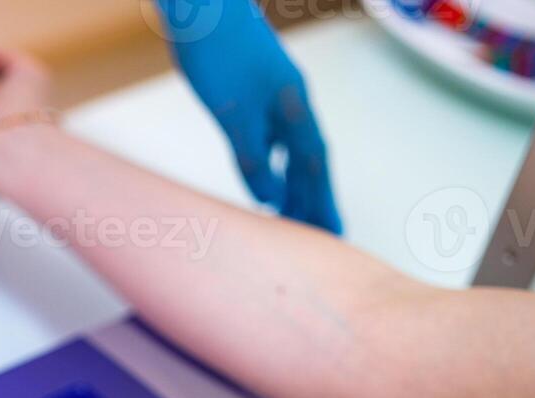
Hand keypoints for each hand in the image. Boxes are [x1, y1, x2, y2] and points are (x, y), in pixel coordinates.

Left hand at [155, 0, 340, 232]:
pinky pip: (272, 139)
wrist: (200, 2)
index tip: (334, 234)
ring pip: (290, 150)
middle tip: (323, 237)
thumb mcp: (231, 111)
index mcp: (292, 107)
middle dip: (315, 200)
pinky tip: (266, 176)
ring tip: (293, 217)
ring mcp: (272, 95)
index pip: (314, 165)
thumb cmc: (215, 51)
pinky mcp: (251, 90)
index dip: (323, 201)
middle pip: (308, 161)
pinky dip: (273, 163)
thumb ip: (251, 154)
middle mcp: (289, 102)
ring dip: (294, 184)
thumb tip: (268, 198)